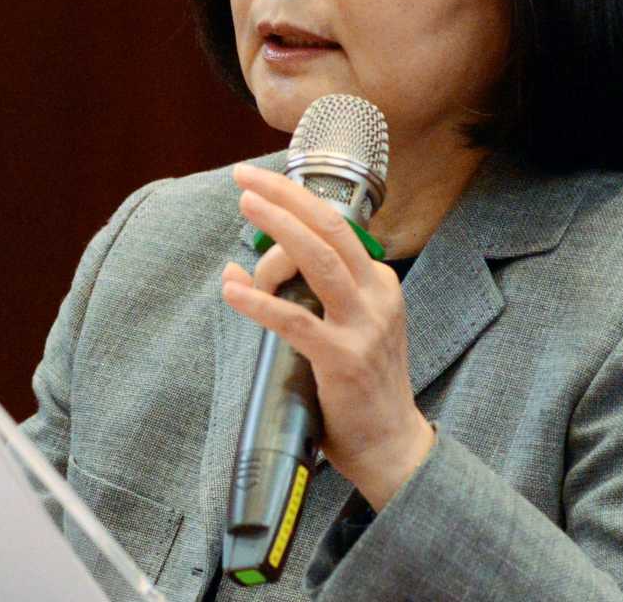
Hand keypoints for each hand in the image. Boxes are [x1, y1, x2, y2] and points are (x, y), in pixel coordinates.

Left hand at [221, 163, 433, 508]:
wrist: (391, 445)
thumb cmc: (361, 384)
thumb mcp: (348, 324)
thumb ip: (306, 294)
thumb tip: (243, 268)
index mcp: (378, 281)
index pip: (335, 227)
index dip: (293, 203)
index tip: (261, 186)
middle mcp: (376, 295)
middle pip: (330, 227)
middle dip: (286, 195)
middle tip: (245, 178)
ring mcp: (362, 326)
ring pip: (318, 260)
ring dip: (278, 229)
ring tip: (245, 207)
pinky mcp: (342, 359)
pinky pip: (295, 320)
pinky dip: (259, 301)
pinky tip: (232, 289)